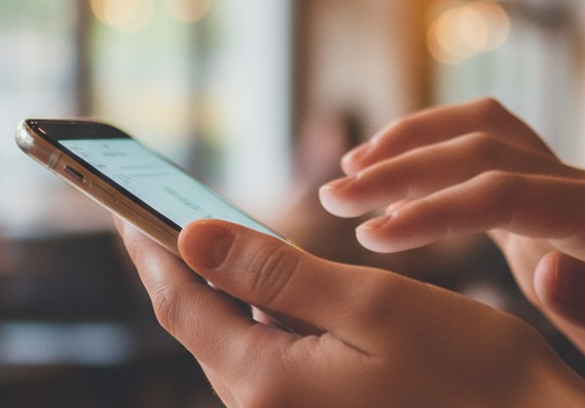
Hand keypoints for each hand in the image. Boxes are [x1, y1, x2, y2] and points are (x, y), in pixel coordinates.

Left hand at [117, 217, 584, 406]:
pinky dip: (257, 313)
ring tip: (206, 232)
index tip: (117, 200)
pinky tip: (270, 282)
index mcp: (268, 383)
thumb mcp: (369, 303)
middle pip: (198, 324)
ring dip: (218, 287)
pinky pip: (266, 358)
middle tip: (151, 207)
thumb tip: (191, 236)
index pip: (181, 303)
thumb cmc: (467, 369)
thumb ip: (275, 272)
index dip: (148, 246)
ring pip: (232, 340)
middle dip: (176, 263)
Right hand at [320, 98, 584, 407]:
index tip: (373, 234)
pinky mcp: (558, 214)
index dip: (436, 208)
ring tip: (352, 171)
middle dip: (407, 164)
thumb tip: (542, 269)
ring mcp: (574, 195)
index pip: (506, 191)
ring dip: (418, 143)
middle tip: (335, 195)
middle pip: (486, 146)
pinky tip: (399, 183)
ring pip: (487, 135)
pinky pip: (491, 161)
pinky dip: (439, 158)